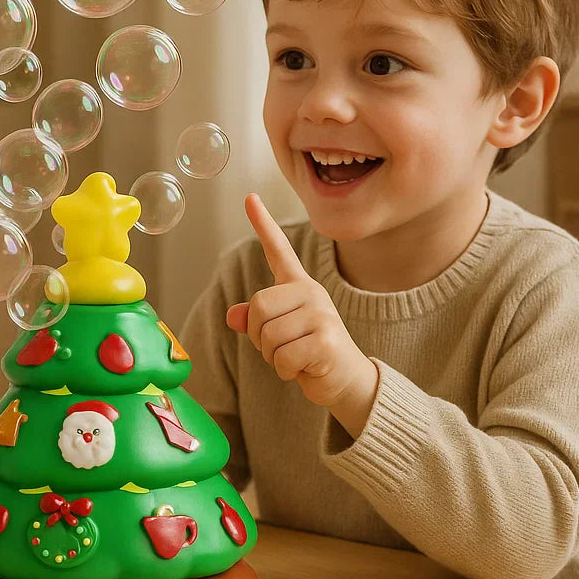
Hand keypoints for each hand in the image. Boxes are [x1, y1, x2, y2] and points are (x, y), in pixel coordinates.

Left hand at [225, 194, 378, 433]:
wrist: (346, 381)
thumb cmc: (307, 353)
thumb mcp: (277, 334)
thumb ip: (254, 321)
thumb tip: (232, 315)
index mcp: (298, 287)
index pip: (278, 251)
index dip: (263, 225)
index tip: (250, 197)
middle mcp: (312, 293)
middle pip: (258, 307)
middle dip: (259, 337)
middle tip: (282, 347)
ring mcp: (321, 315)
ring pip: (267, 335)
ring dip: (273, 357)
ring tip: (296, 357)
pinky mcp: (326, 340)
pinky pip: (282, 357)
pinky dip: (285, 370)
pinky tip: (304, 368)